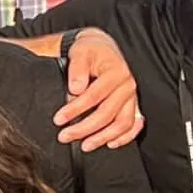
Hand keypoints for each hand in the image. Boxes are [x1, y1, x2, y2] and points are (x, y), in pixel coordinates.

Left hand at [52, 28, 142, 151]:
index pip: (93, 96)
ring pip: (122, 123)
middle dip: (84, 128)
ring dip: (102, 137)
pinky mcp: (133, 104)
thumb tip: (75, 89)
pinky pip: (134, 124)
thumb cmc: (90, 51)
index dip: (74, 110)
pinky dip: (125, 137)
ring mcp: (132, 97)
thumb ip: (77, 69)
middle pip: (106, 114)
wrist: (102, 48)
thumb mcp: (80, 53)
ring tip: (84, 145)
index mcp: (116, 73)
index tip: (59, 119)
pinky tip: (110, 143)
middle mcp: (127, 86)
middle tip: (64, 136)